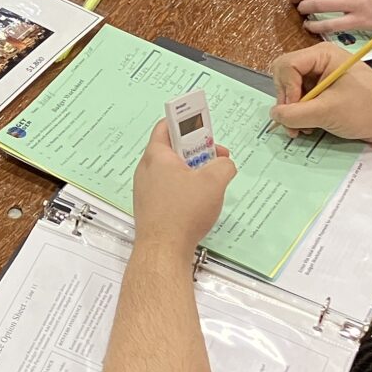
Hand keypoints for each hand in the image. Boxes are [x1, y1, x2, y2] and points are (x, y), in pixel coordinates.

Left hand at [131, 121, 236, 255]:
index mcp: (157, 156)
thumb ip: (224, 165)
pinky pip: (169, 188)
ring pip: (171, 170)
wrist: (164, 249)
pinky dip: (185, 187)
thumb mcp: (214, 181)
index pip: (166, 126)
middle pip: (172, 149)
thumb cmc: (181, 213)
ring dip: (192, 171)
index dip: (185, 122)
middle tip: (214, 156)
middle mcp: (146, 170)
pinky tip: (200, 200)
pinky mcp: (151, 206)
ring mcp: (146, 189)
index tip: (201, 125)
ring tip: (211, 180)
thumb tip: (225, 164)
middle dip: (196, 150)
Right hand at [269, 45, 371, 143]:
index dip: (286, 89)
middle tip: (295, 122)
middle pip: (285, 76)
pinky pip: (301, 97)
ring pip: (291, 89)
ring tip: (302, 128)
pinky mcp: (324, 89)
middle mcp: (319, 60)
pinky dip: (300, 112)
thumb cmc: (365, 110)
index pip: (287, 65)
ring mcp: (321, 75)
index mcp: (322, 55)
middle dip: (287, 100)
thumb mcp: (327, 112)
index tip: (295, 110)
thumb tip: (274, 115)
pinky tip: (308, 125)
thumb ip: (295, 114)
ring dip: (293, 110)